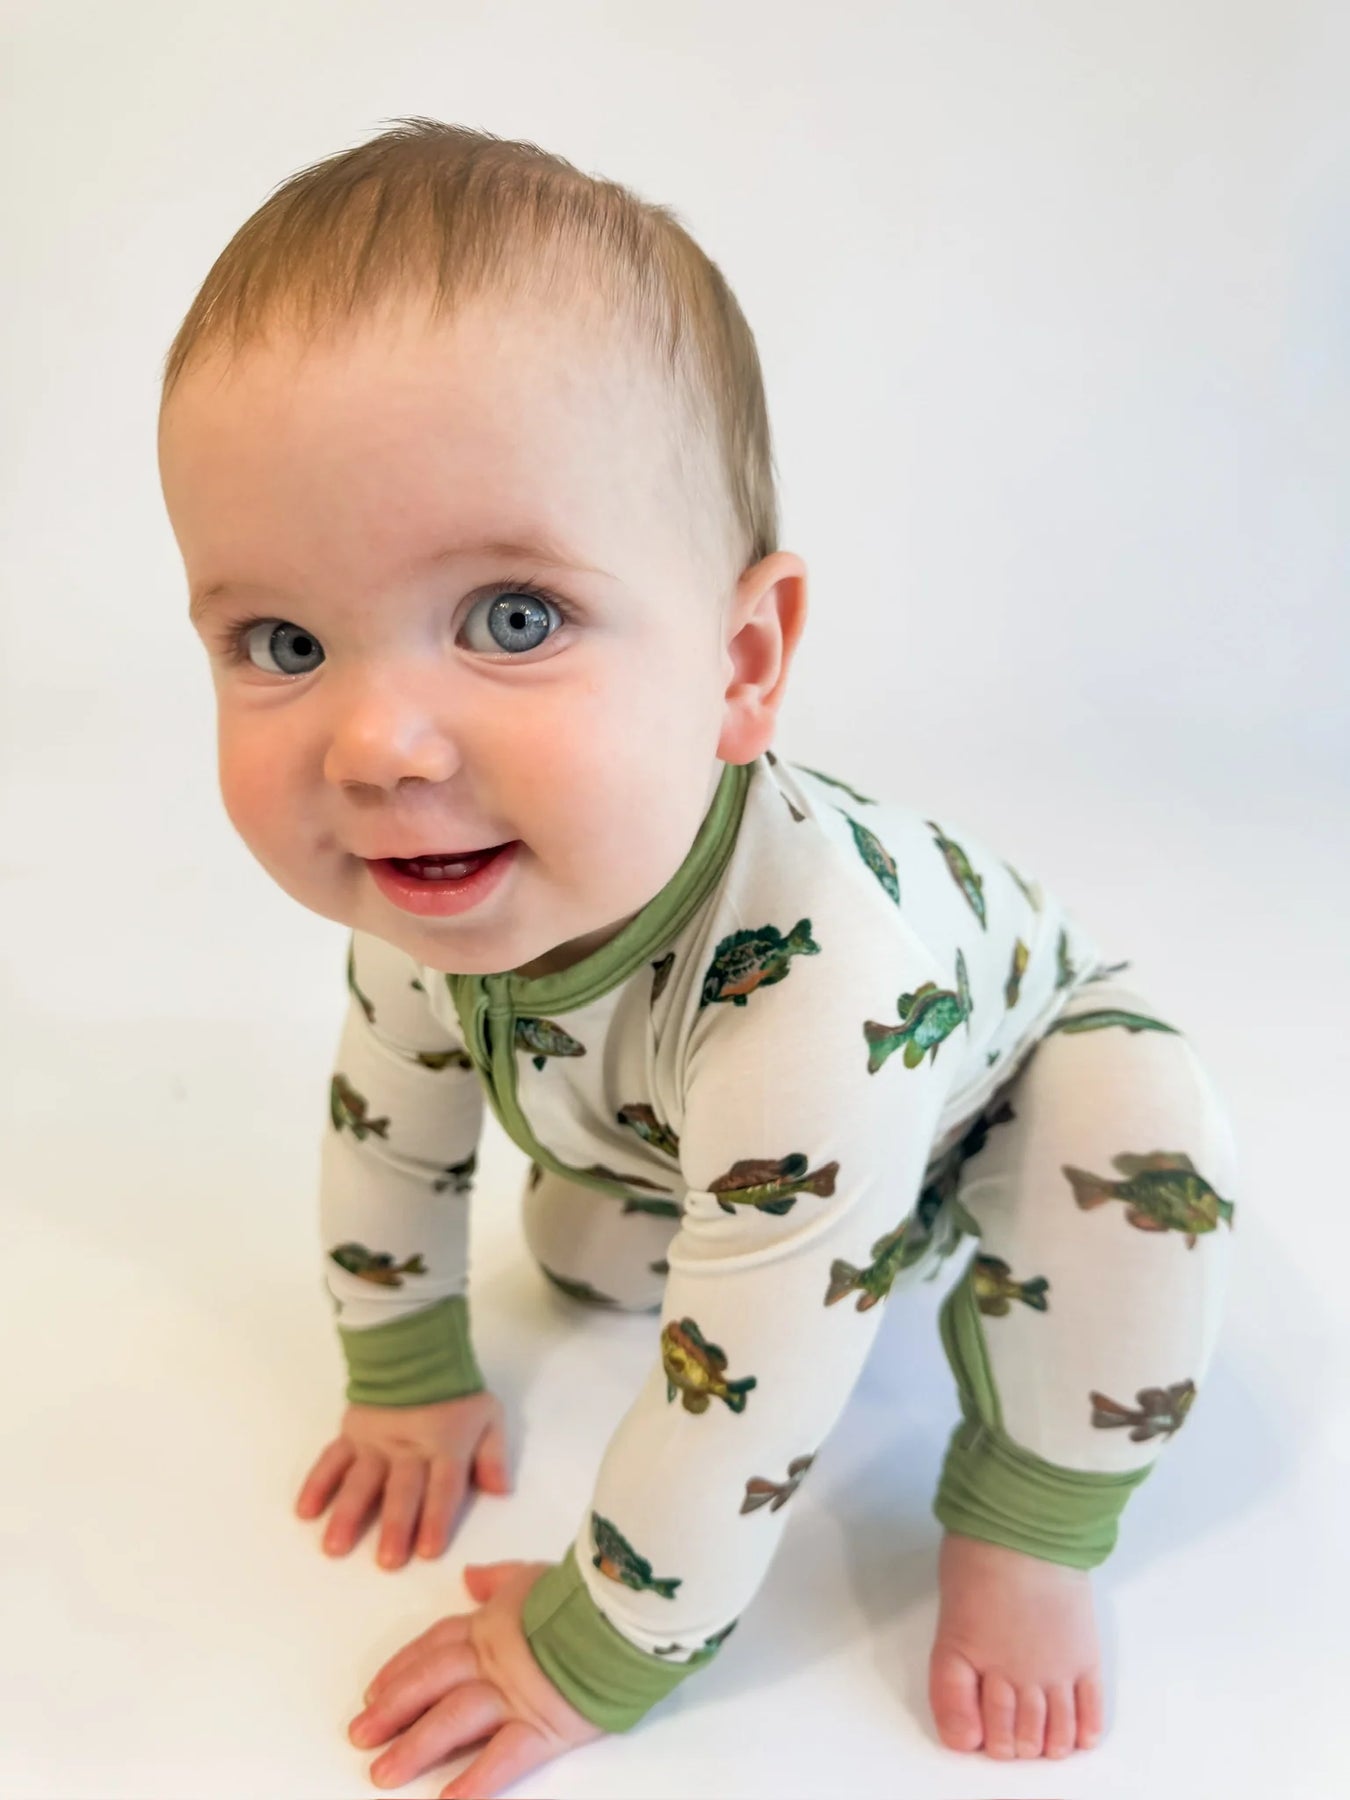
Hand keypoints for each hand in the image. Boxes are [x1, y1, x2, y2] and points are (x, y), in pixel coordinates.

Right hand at [295, 1391, 511, 1567]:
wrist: (416, 1351)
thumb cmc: (455, 1391)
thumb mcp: (488, 1416)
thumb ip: (493, 1455)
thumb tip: (501, 1491)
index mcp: (444, 1446)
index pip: (442, 1487)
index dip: (437, 1518)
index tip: (428, 1550)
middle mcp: (407, 1449)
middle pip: (402, 1490)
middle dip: (395, 1525)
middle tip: (387, 1561)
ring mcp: (375, 1443)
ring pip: (360, 1480)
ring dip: (348, 1514)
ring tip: (335, 1547)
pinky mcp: (351, 1434)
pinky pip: (331, 1460)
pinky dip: (317, 1484)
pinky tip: (305, 1511)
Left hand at [348, 1559, 608, 1796]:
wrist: (623, 1608)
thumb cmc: (587, 1591)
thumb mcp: (536, 1574)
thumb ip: (500, 1579)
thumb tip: (472, 1576)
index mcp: (491, 1624)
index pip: (434, 1648)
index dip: (401, 1670)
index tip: (373, 1694)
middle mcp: (494, 1659)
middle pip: (432, 1682)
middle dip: (392, 1710)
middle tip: (359, 1736)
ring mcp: (515, 1693)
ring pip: (454, 1718)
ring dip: (416, 1747)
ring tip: (383, 1773)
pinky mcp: (543, 1724)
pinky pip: (503, 1757)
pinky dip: (475, 1781)